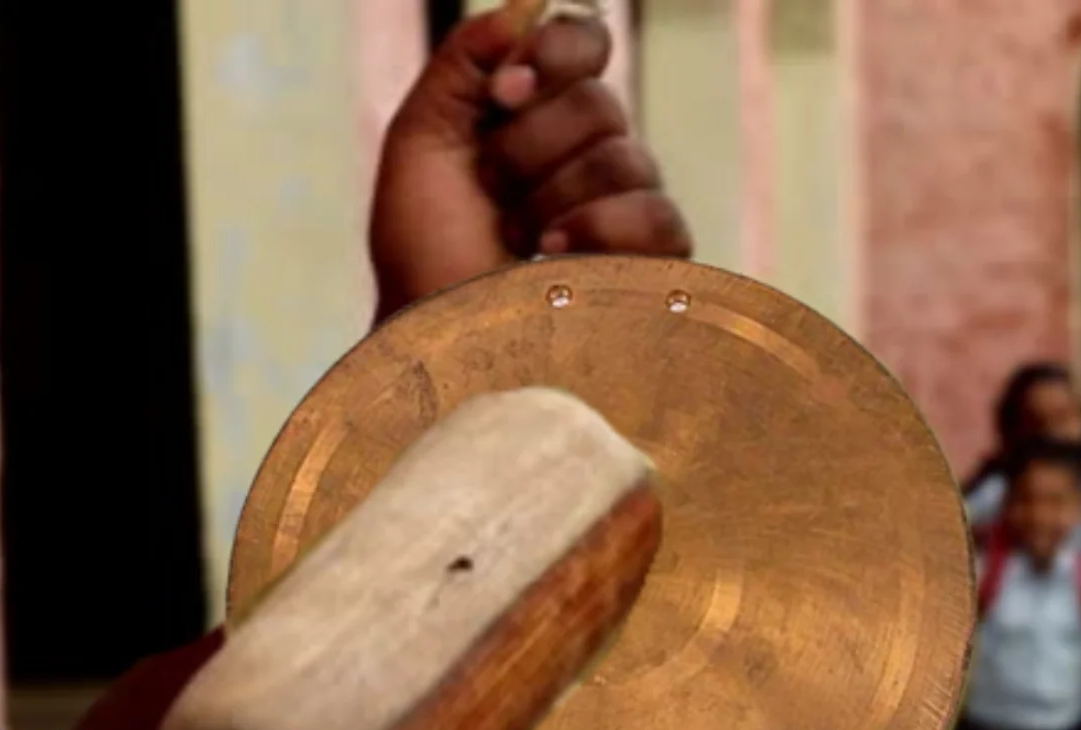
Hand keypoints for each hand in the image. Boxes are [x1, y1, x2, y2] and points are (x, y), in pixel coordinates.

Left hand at [370, 7, 691, 318]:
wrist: (437, 344)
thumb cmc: (422, 258)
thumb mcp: (421, 144)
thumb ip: (463, 63)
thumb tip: (523, 5)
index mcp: (538, 118)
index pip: (586, 43)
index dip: (556, 54)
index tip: (505, 95)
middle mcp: (591, 157)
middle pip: (602, 102)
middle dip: (530, 148)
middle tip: (494, 195)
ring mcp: (627, 213)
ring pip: (628, 157)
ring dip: (554, 198)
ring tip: (520, 244)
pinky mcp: (655, 269)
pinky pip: (659, 215)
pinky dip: (601, 229)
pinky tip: (554, 260)